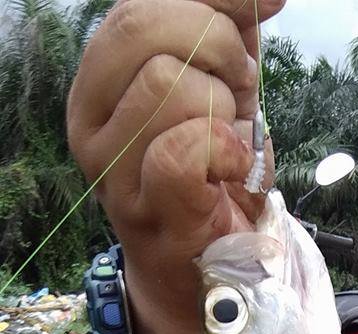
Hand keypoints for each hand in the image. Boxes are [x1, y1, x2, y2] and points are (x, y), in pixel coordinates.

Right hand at [67, 0, 285, 333]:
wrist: (207, 266)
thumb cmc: (211, 174)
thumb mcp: (218, 89)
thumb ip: (229, 32)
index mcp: (100, 80)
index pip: (136, 6)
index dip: (209, 3)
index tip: (250, 27)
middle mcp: (91, 120)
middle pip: (145, 29)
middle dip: (217, 48)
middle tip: (240, 90)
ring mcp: (113, 168)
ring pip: (168, 83)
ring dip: (225, 107)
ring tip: (231, 139)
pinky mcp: (148, 208)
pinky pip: (183, 148)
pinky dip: (225, 148)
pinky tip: (234, 166)